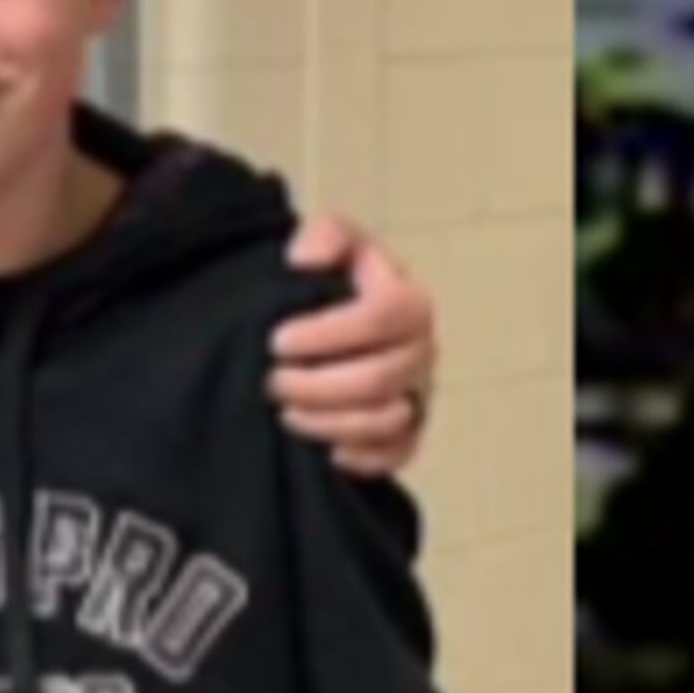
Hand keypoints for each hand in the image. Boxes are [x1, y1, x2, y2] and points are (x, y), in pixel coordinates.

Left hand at [275, 214, 439, 476]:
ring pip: (386, 419)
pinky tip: (326, 451)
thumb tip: (305, 260)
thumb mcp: (327, 240)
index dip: (329, 333)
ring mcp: (419, 392)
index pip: (383, 317)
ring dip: (329, 422)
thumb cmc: (332, 280)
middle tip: (271, 381)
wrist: (330, 316)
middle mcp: (422, 348)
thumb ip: (324, 234)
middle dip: (316, 385)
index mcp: (408, 300)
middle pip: (379, 377)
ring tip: (285, 413)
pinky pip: (399, 453)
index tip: (278, 340)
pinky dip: (364, 458)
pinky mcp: (410, 429)